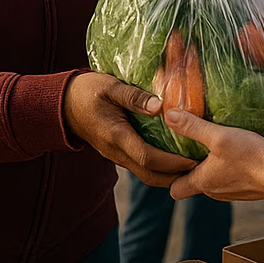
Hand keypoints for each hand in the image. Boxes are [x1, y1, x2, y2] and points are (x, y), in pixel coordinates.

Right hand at [62, 71, 198, 187]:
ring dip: (168, 175)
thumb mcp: (110, 86)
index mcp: (116, 136)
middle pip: (149, 175)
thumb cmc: (87, 91)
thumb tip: (159, 106)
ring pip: (145, 174)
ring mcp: (116, 155)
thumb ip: (133, 97)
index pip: (147, 157)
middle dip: (175, 176)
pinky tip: (174, 158)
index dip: (172, 162)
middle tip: (201, 170)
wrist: (62, 105)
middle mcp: (116, 151)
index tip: (194, 159)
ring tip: (192, 166)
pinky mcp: (118, 152)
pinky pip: (141, 166)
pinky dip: (159, 167)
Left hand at [164, 109, 263, 202]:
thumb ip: (193, 127)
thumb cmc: (251, 157)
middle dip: (190, 166)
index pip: (175, 189)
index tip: (172, 156)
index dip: (169, 175)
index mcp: (202, 182)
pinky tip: (237, 153)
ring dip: (210, 166)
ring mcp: (231, 192)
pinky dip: (228, 168)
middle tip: (192, 146)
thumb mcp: (219, 136)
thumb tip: (168, 116)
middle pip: (193, 183)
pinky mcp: (246, 189)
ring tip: (214, 146)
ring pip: (212, 181)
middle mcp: (214, 192)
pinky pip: (229, 180)